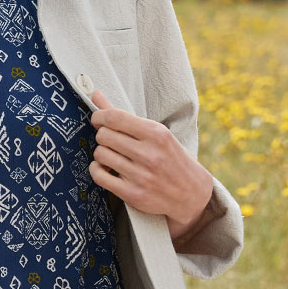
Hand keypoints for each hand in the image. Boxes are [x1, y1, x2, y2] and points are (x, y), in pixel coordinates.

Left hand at [87, 88, 212, 234]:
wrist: (191, 193)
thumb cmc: (171, 159)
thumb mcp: (156, 133)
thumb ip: (124, 116)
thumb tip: (96, 95)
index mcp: (157, 134)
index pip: (115, 117)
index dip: (99, 116)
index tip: (98, 119)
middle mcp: (149, 154)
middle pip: (104, 135)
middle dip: (102, 135)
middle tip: (110, 140)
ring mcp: (141, 175)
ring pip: (100, 154)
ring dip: (101, 153)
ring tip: (112, 155)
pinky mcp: (132, 194)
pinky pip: (99, 176)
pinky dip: (97, 170)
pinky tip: (106, 168)